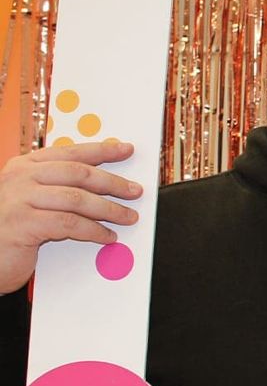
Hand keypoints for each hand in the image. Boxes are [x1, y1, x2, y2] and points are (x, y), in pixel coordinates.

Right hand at [0, 140, 141, 292]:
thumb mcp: (31, 200)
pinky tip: (107, 236)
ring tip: (128, 217)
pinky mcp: (23, 224)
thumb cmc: (9, 228)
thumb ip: (57, 187)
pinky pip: (69, 224)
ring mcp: (19, 199)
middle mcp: (20, 178)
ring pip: (77, 199)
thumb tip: (103, 184)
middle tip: (135, 191)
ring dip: (109, 209)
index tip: (126, 150)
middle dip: (112, 182)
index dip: (102, 150)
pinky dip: (93, 230)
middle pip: (78, 173)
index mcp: (24, 166)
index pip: (70, 153)